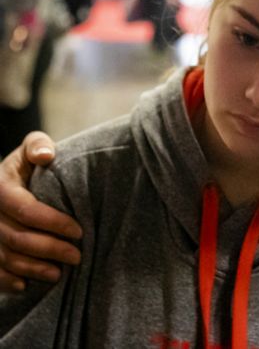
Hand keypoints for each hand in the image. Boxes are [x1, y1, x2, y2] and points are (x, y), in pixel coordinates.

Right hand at [0, 132, 81, 291]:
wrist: (10, 180)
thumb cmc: (28, 164)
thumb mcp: (31, 147)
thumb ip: (37, 145)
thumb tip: (46, 155)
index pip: (25, 209)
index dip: (53, 222)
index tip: (78, 231)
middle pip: (16, 238)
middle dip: (49, 249)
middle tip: (77, 256)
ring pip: (5, 258)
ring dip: (32, 269)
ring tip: (59, 273)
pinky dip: (8, 281)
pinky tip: (27, 285)